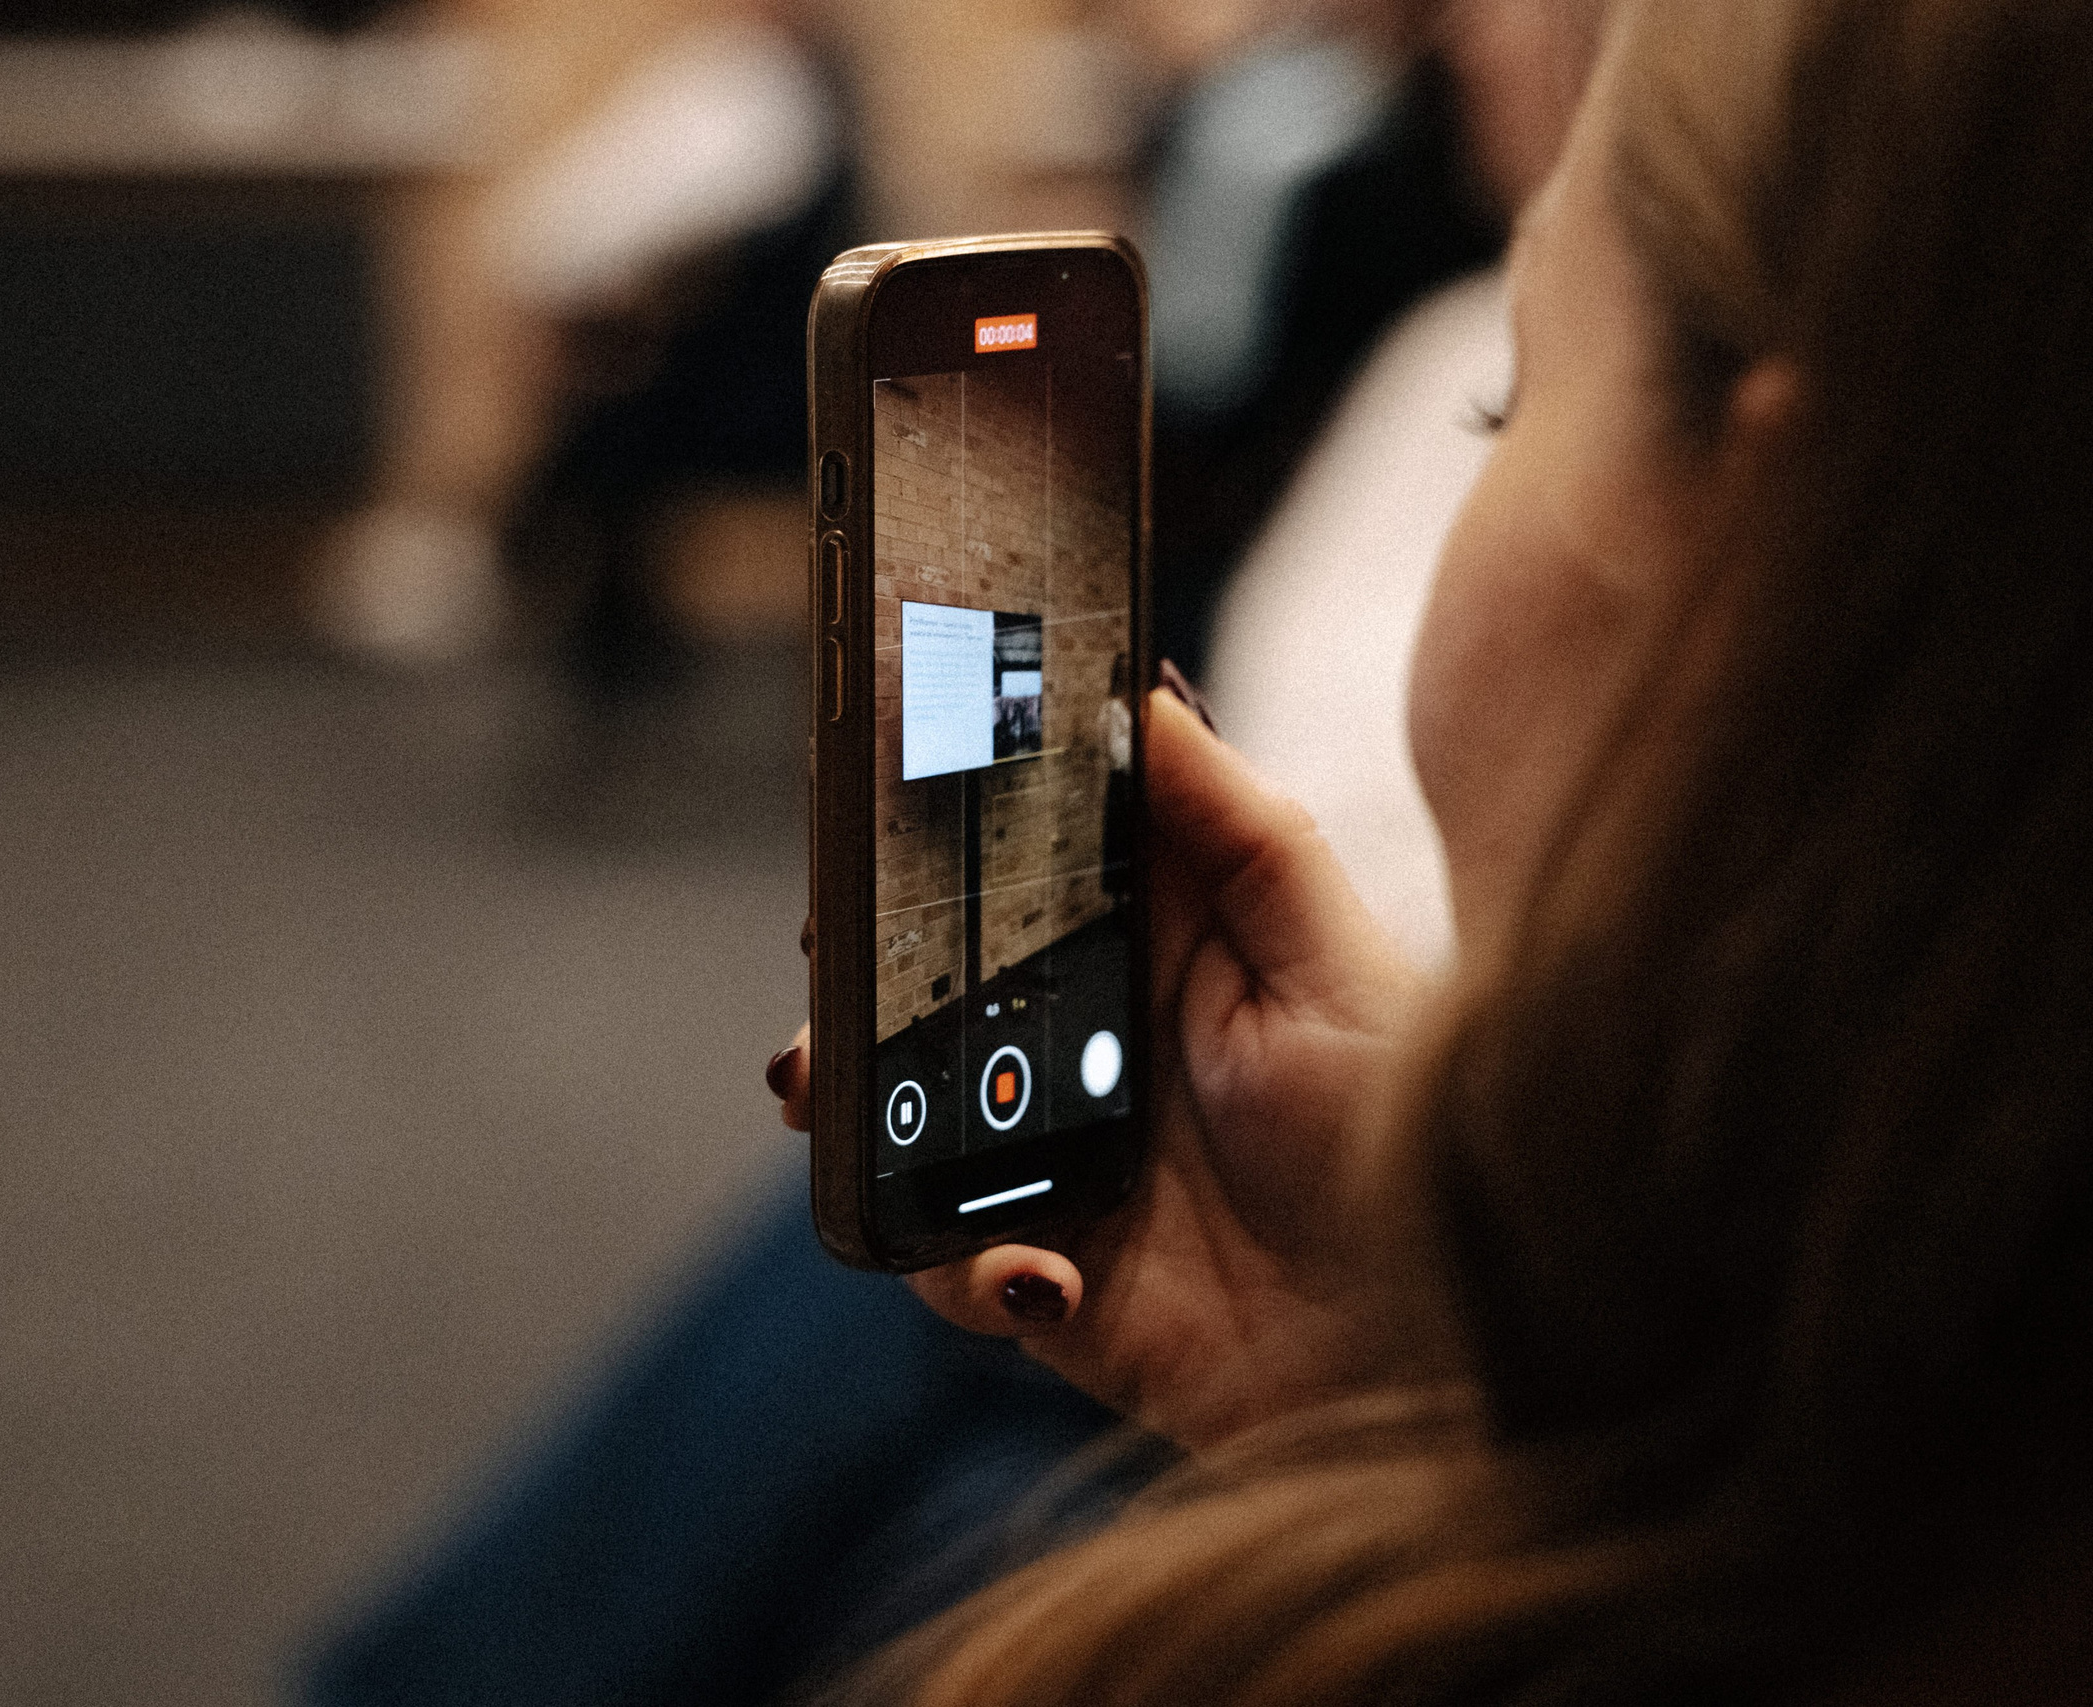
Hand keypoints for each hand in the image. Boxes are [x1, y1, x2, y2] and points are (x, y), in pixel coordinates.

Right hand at [772, 690, 1425, 1448]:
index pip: (1015, 873)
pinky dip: (964, 1266)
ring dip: (850, 1103)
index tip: (873, 801)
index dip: (935, 839)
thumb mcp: (1336, 958)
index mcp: (1150, 954)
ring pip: (898, 1116)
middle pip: (927, 988)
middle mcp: (1083, 1050)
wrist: (1436, 1344)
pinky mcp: (1040, 1276)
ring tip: (828, 1088)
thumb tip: (1145, 697)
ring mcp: (1050, 1162)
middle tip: (828, 952)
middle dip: (856, 970)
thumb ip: (1239, 830)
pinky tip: (1040, 1268)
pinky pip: (944, 1262)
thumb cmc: (1409, 1137)